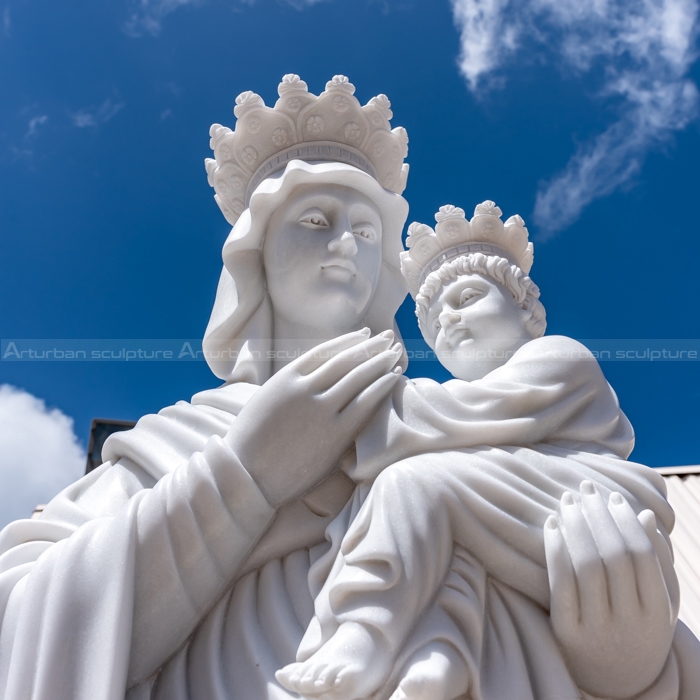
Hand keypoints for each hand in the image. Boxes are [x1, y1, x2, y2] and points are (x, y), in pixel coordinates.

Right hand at [225, 328, 402, 507]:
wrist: (246, 478)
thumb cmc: (249, 445)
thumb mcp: (264, 402)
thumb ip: (289, 388)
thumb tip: (310, 380)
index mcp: (285, 379)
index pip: (324, 352)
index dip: (348, 341)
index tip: (365, 334)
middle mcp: (304, 389)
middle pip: (345, 360)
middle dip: (370, 347)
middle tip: (388, 337)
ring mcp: (321, 412)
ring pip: (358, 378)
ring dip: (380, 362)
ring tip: (396, 352)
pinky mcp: (335, 435)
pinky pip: (364, 405)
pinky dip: (381, 387)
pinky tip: (394, 376)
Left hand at [544, 481, 678, 697]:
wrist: (615, 683)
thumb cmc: (637, 628)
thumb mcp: (657, 603)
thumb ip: (656, 561)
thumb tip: (642, 513)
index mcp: (656, 614)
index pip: (642, 556)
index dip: (625, 521)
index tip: (612, 497)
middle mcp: (629, 624)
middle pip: (612, 556)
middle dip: (598, 515)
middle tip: (585, 489)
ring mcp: (596, 630)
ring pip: (585, 566)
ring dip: (575, 526)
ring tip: (568, 501)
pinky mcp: (566, 633)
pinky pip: (559, 583)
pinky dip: (555, 549)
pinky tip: (552, 525)